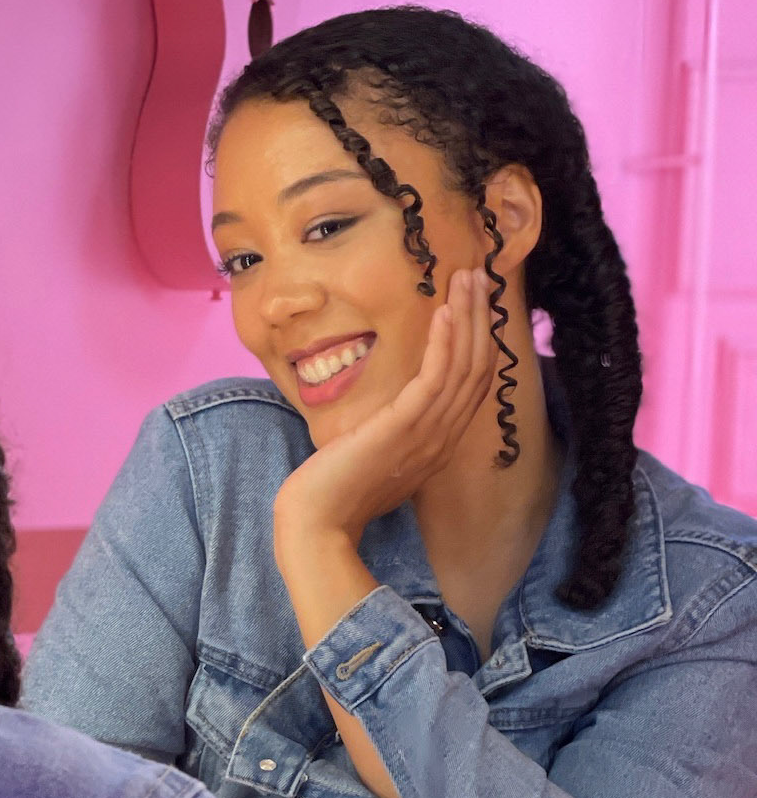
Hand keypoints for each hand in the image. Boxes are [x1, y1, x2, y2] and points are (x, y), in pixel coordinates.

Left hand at [274, 267, 497, 554]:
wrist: (317, 523)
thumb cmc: (335, 490)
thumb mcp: (375, 452)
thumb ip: (393, 430)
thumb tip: (391, 407)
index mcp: (439, 442)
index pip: (472, 383)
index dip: (479, 339)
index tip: (473, 301)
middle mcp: (443, 437)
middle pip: (478, 367)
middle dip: (481, 317)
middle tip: (479, 274)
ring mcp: (428, 434)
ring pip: (464, 366)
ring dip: (468, 317)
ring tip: (467, 278)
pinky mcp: (404, 428)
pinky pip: (436, 378)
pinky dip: (444, 343)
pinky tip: (444, 312)